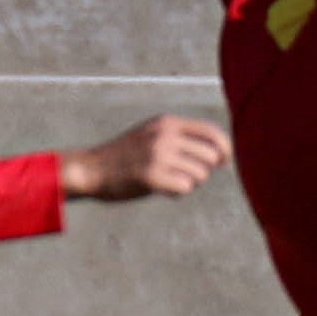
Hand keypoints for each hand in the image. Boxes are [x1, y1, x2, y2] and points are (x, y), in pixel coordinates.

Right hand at [62, 115, 229, 200]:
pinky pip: (185, 187)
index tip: (225, 161)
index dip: (225, 148)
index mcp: (167, 123)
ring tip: (169, 180)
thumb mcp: (153, 134)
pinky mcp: (151, 176)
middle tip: (186, 175)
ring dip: (190, 182)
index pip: (211, 132)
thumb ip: (181, 138)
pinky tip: (162, 188)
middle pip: (211, 156)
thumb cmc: (126, 156)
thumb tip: (220, 154)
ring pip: (200, 174)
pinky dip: (178, 192)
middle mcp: (165, 136)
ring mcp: (158, 155)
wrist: (91, 169)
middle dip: (205, 170)